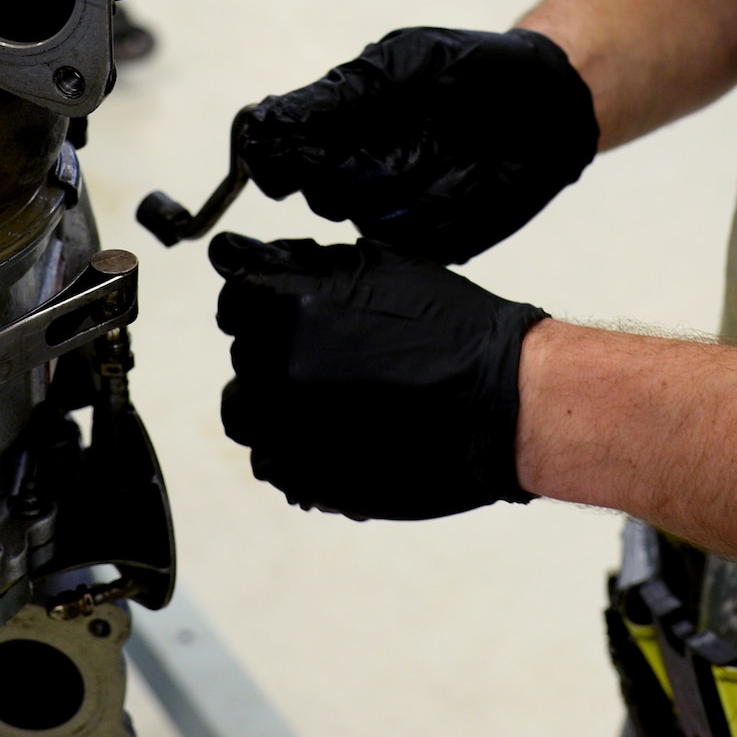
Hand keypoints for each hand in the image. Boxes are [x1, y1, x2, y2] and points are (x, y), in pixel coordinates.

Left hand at [210, 233, 548, 519]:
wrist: (502, 402)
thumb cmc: (451, 329)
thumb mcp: (376, 267)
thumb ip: (300, 262)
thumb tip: (238, 255)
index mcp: (288, 308)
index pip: (235, 301)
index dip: (263, 302)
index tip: (289, 311)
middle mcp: (278, 369)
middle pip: (243, 357)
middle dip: (277, 351)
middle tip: (334, 354)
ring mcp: (289, 431)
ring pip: (247, 415)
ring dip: (277, 403)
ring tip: (333, 397)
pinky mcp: (307, 481)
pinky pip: (273, 463)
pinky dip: (296, 448)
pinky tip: (341, 432)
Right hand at [232, 26, 597, 263]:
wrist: (551, 103)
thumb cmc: (477, 68)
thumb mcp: (406, 63)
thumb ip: (342, 95)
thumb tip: (270, 119)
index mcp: (343, 116)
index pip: (281, 145)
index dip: (274, 156)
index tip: (280, 159)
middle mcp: (358, 163)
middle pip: (317, 189)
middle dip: (343, 170)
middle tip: (384, 142)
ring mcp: (393, 202)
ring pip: (359, 215)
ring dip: (390, 188)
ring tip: (438, 151)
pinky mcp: (430, 236)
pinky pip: (405, 242)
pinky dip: (423, 219)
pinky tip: (455, 185)